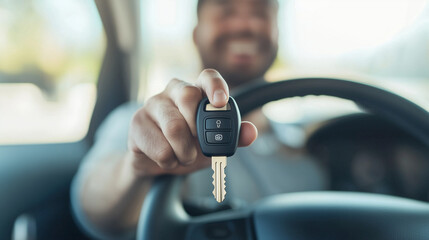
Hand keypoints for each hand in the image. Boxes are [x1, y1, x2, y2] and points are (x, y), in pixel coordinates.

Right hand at [127, 69, 257, 176]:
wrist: (157, 165)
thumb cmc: (188, 146)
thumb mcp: (213, 144)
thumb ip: (232, 137)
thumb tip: (251, 132)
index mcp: (196, 91)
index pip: (207, 76)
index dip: (215, 86)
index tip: (221, 102)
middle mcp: (173, 91)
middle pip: (188, 96)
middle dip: (197, 129)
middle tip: (198, 146)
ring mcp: (152, 104)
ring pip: (174, 127)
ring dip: (185, 152)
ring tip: (184, 157)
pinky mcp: (137, 122)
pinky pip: (159, 147)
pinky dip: (169, 161)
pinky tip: (166, 159)